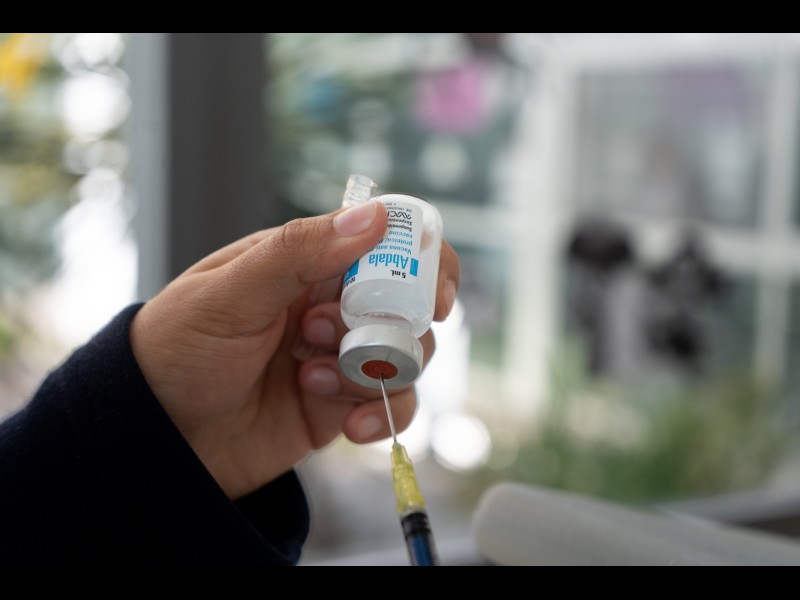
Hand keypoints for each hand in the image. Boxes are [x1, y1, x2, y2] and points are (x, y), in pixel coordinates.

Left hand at [130, 201, 460, 499]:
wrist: (152, 437)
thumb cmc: (177, 349)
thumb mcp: (230, 293)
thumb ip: (299, 252)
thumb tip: (374, 216)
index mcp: (307, 263)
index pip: (385, 244)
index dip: (423, 262)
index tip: (436, 295)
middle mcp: (331, 306)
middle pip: (408, 305)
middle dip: (390, 329)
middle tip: (335, 340)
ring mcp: (339, 358)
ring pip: (405, 357)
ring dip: (371, 372)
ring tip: (311, 380)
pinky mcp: (340, 406)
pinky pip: (390, 405)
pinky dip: (382, 414)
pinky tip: (349, 426)